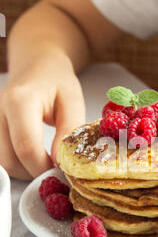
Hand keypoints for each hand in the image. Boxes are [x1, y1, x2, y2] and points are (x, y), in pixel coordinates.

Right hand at [0, 55, 84, 179]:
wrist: (36, 63)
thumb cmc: (56, 80)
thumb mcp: (73, 99)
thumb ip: (70, 129)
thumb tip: (64, 162)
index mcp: (20, 101)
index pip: (26, 147)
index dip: (44, 168)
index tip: (62, 173)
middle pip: (10, 160)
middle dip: (35, 173)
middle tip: (56, 170)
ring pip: (2, 163)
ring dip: (25, 171)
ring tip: (46, 163)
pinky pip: (0, 157)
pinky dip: (17, 164)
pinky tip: (33, 158)